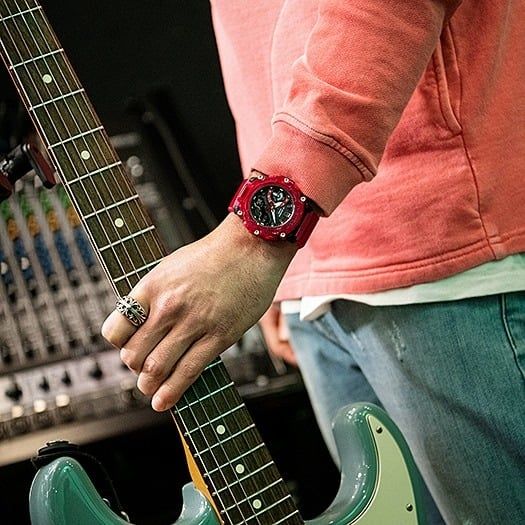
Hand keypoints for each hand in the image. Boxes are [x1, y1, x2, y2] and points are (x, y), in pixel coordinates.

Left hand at [101, 213, 296, 411]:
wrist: (251, 248)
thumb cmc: (213, 255)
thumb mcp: (171, 266)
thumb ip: (154, 294)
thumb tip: (144, 322)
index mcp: (152, 287)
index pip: (115, 329)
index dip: (118, 343)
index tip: (127, 346)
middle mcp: (168, 306)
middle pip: (134, 355)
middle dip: (134, 368)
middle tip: (141, 371)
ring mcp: (194, 323)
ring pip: (157, 369)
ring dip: (149, 385)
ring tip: (150, 390)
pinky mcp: (219, 337)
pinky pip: (189, 371)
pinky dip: (172, 392)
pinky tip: (165, 401)